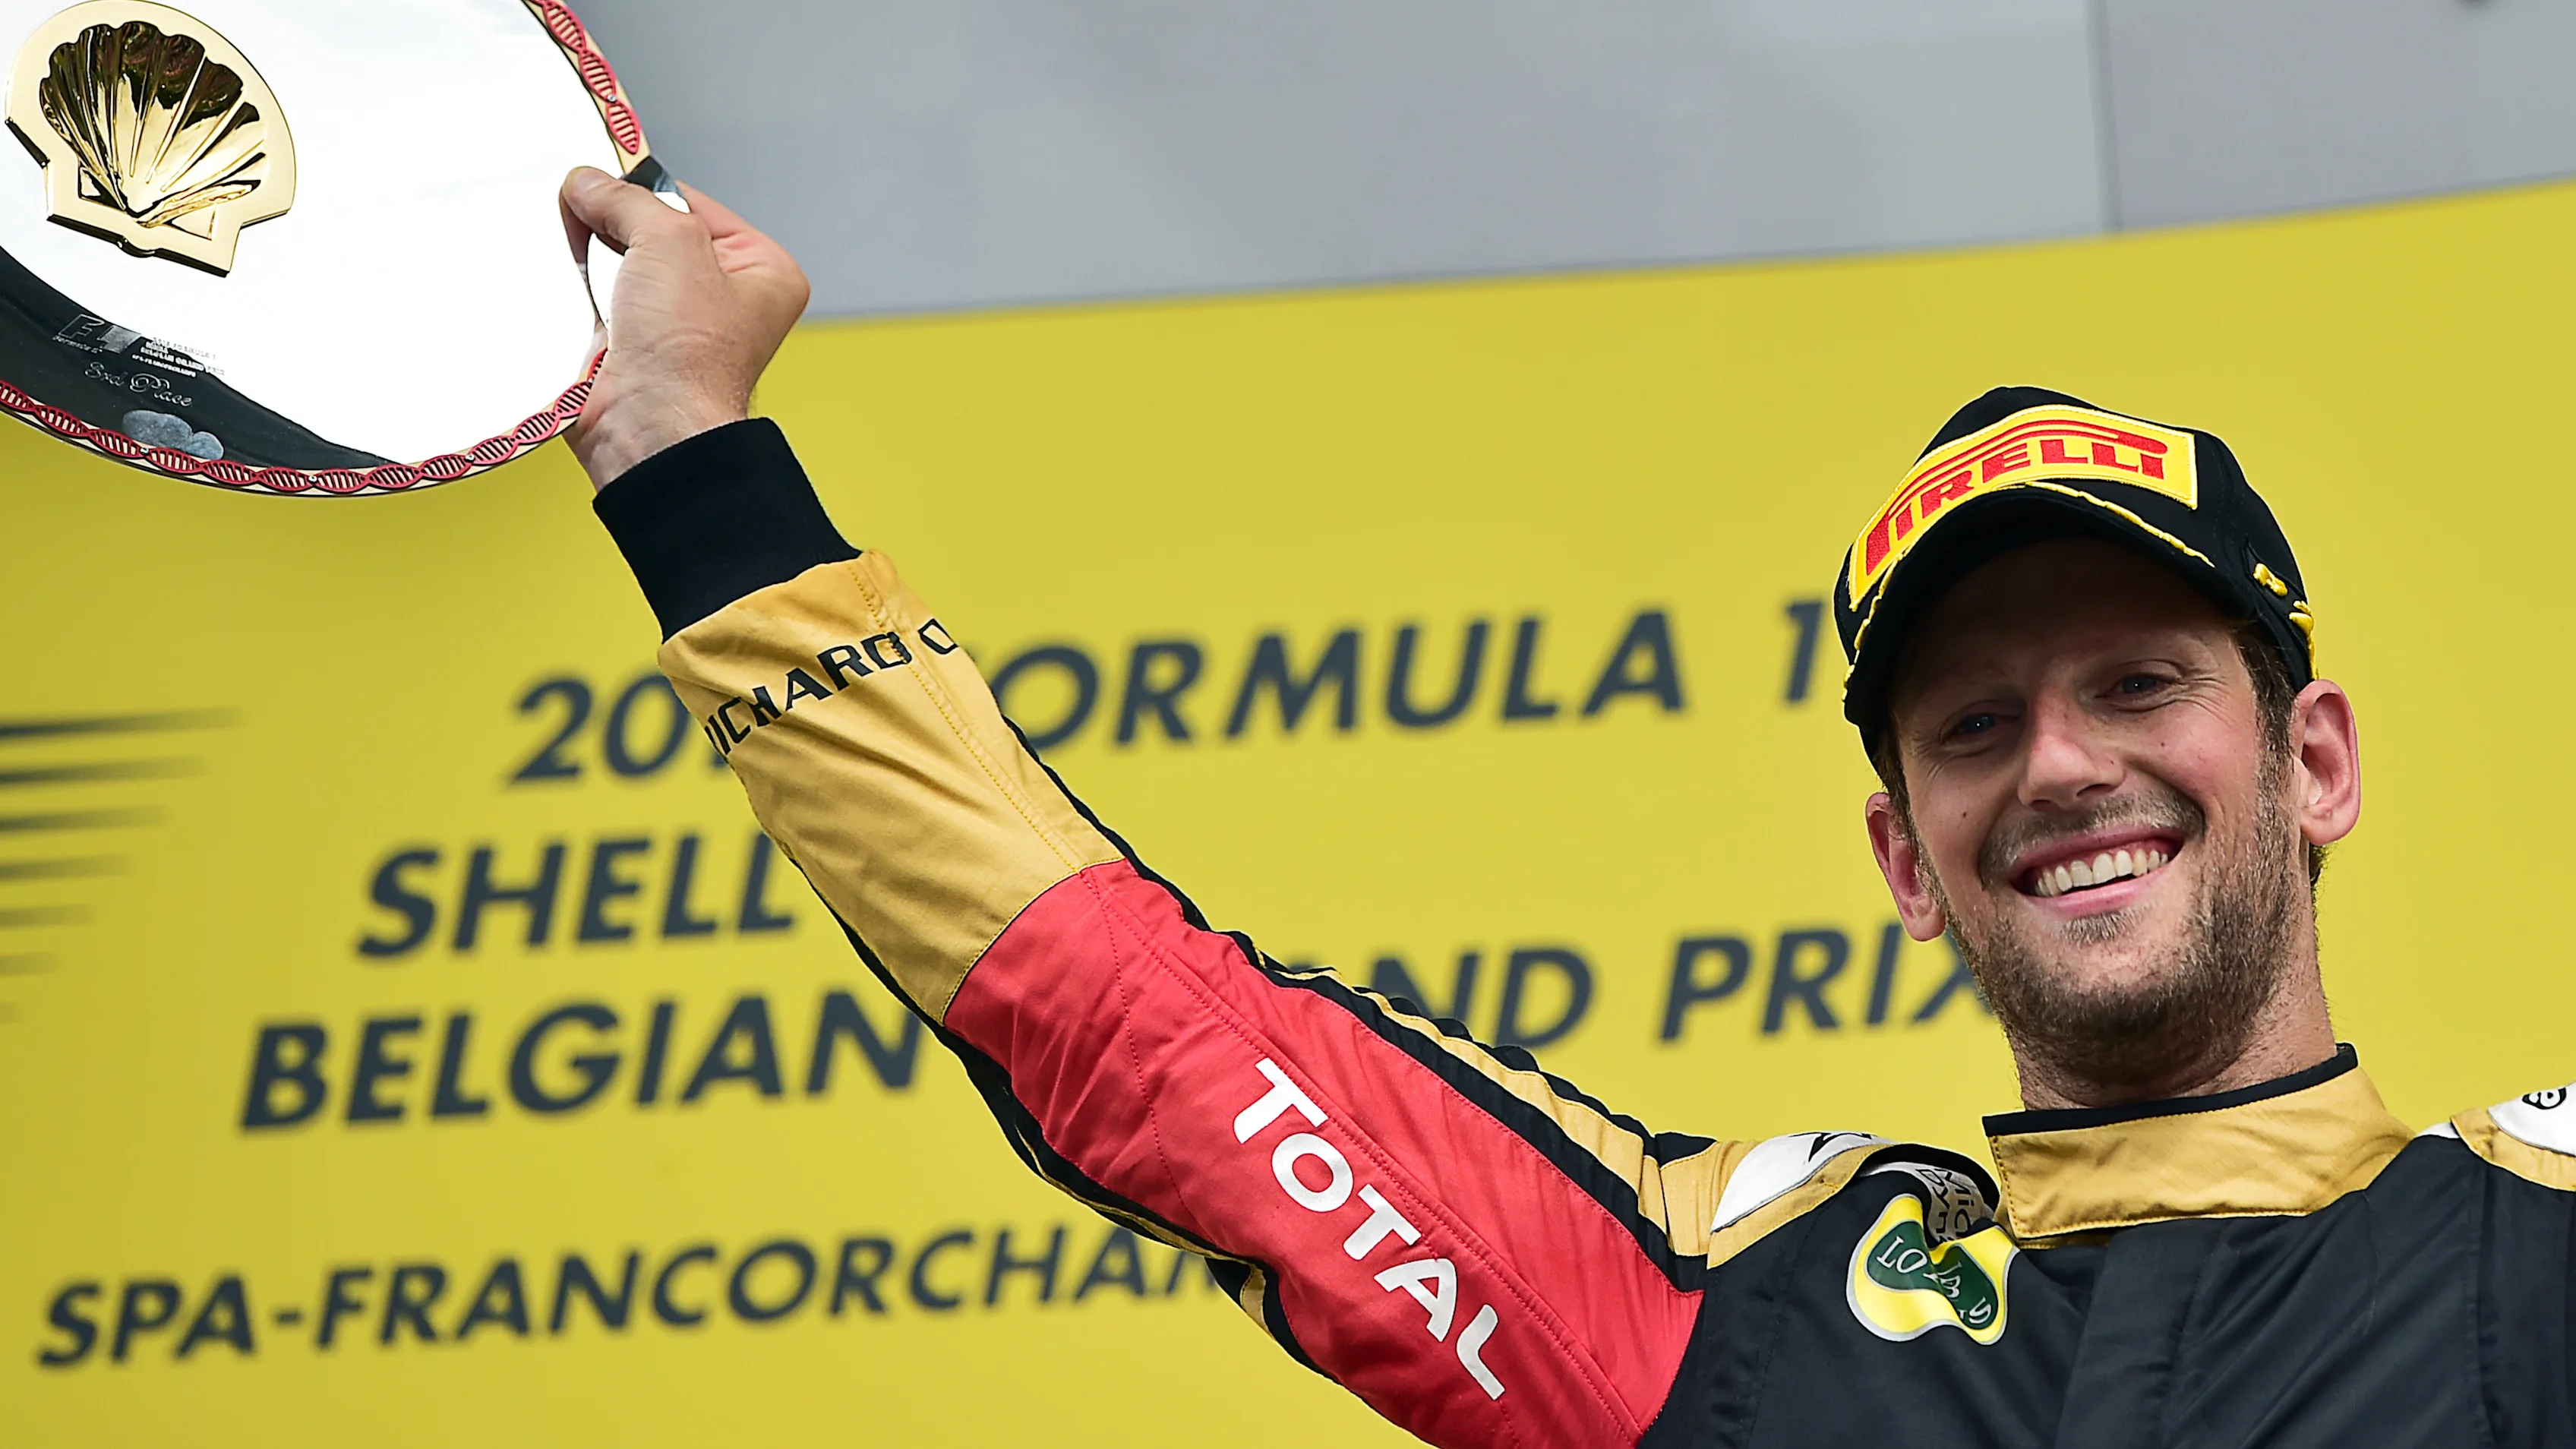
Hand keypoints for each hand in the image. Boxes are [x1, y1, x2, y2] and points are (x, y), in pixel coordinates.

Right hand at [557, 168, 810, 488]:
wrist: (647, 428)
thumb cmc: (687, 352)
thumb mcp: (669, 240)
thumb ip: (628, 199)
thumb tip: (589, 181)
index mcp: (763, 271)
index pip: (694, 203)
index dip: (647, 190)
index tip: (605, 177)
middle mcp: (727, 300)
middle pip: (655, 234)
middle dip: (617, 226)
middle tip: (587, 216)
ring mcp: (678, 327)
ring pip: (621, 267)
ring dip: (594, 262)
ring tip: (581, 262)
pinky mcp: (634, 349)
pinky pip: (598, 301)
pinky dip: (579, 294)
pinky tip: (569, 289)